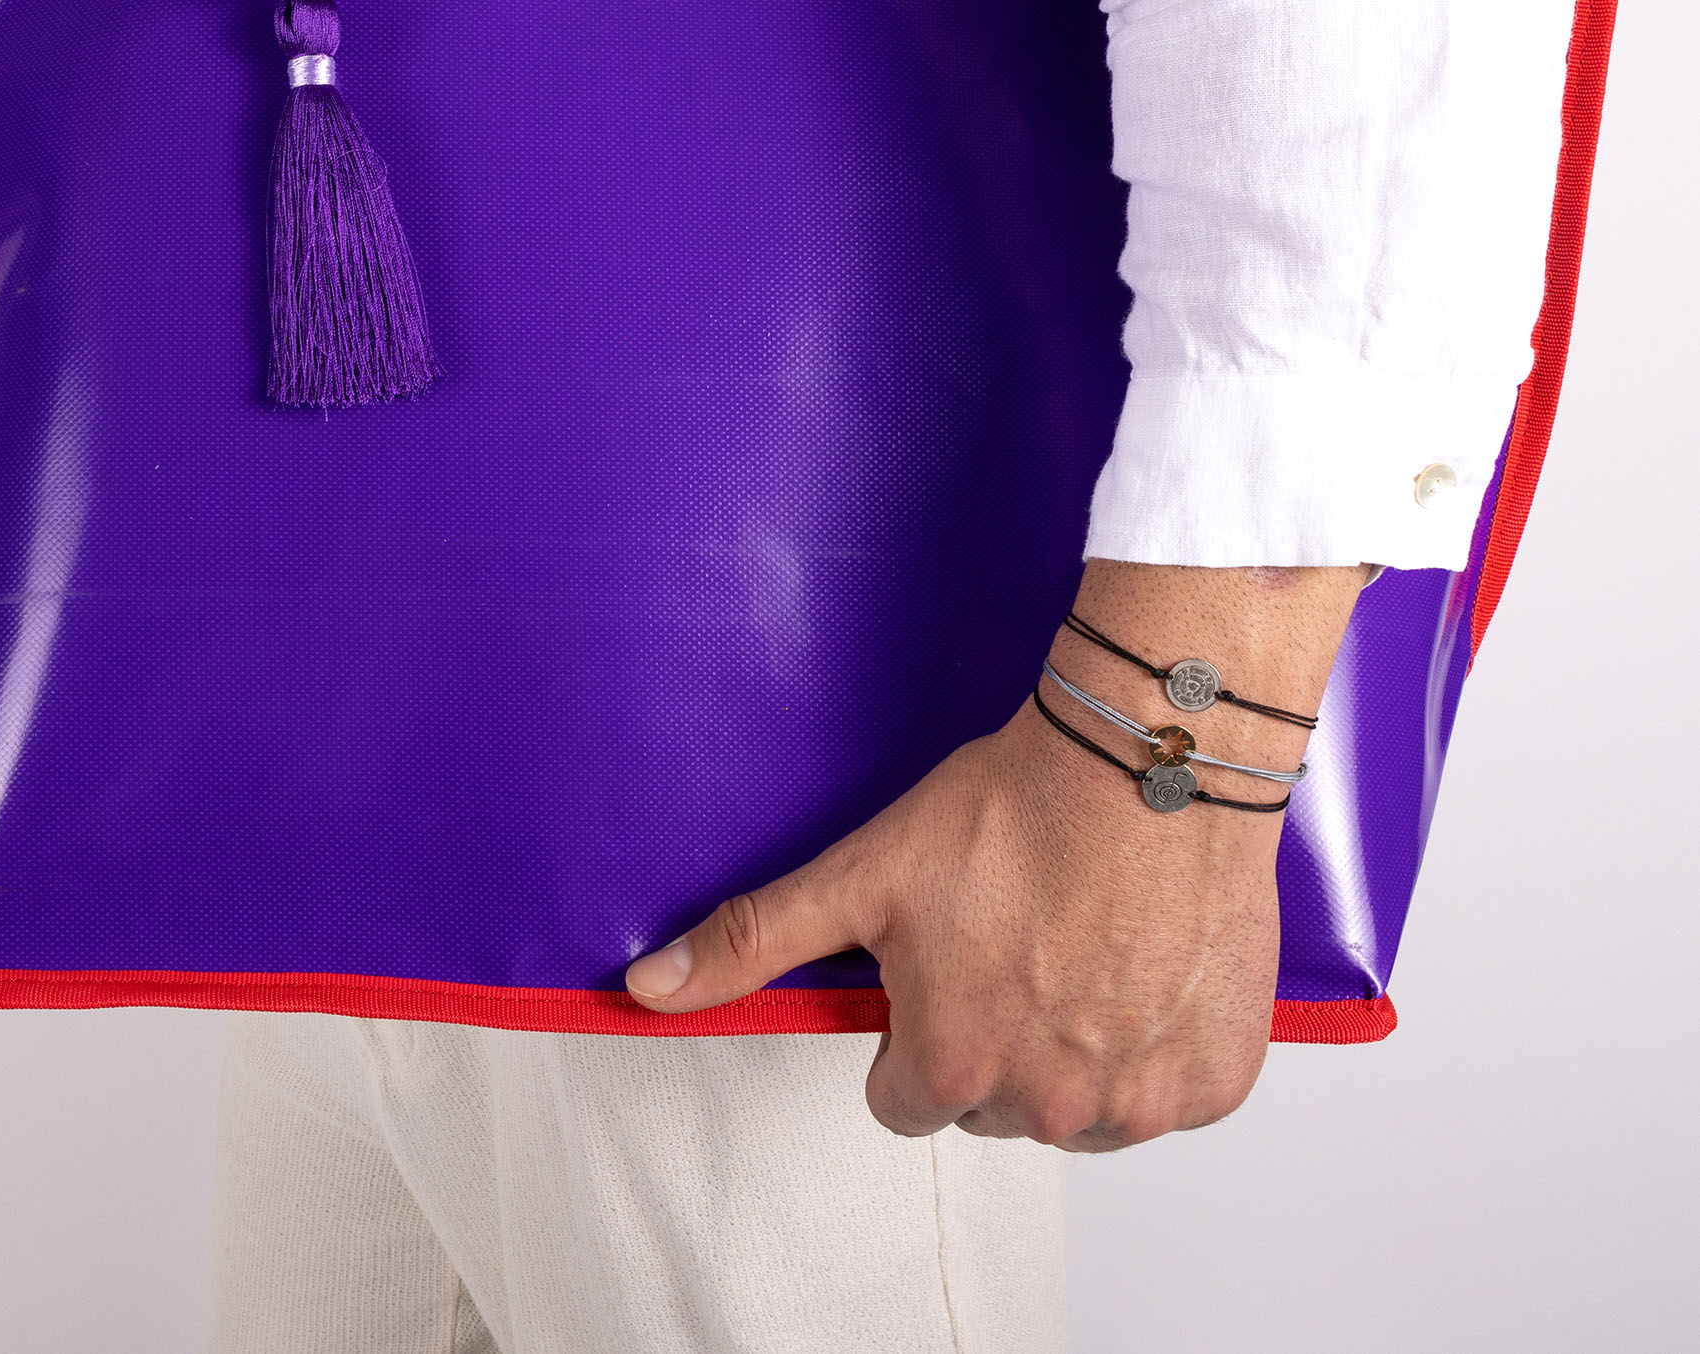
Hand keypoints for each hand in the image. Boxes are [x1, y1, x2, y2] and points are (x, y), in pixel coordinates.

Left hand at [624, 561, 1362, 1149]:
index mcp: (957, 1069)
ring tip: (1078, 938)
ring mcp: (1145, 1099)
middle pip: (995, 1102)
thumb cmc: (1013, 810)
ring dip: (1077, 1047)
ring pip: (1083, 1109)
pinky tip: (1141, 955)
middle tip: (1010, 934)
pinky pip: (1172, 1090)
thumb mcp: (862, 872)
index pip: (905, 1096)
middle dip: (993, 1034)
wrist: (1148, 759)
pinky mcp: (1219, 1075)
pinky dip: (1158, 1039)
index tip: (940, 958)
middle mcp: (1053, 1108)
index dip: (914, 1024)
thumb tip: (649, 990)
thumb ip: (754, 942)